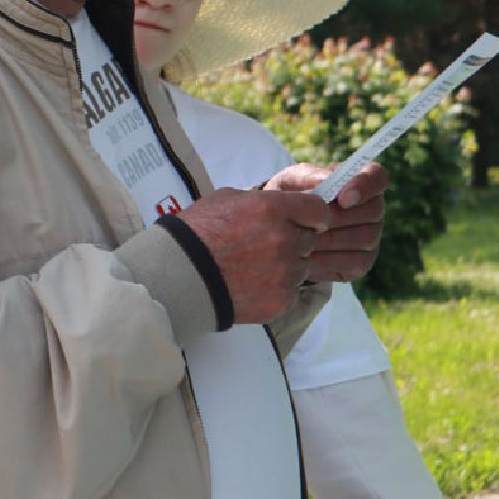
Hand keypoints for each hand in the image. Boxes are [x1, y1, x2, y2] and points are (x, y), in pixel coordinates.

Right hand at [175, 186, 331, 323]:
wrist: (179, 276)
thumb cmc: (198, 232)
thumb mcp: (228, 199)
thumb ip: (263, 202)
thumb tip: (283, 206)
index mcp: (273, 209)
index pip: (319, 210)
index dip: (313, 215)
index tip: (307, 221)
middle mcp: (285, 239)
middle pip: (310, 240)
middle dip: (294, 241)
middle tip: (266, 245)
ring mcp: (285, 273)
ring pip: (302, 267)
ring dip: (286, 266)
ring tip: (254, 267)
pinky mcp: (281, 300)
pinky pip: (291, 291)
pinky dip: (276, 288)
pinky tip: (251, 284)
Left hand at [263, 162, 387, 284]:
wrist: (280, 230)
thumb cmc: (289, 197)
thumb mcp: (291, 181)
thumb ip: (308, 177)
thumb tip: (327, 180)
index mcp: (360, 179)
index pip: (377, 177)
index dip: (365, 187)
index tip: (343, 198)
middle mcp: (372, 207)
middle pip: (373, 211)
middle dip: (339, 217)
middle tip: (310, 222)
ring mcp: (371, 236)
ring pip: (364, 238)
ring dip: (330, 239)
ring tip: (301, 238)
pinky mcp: (362, 262)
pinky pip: (355, 262)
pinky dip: (329, 260)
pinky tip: (306, 256)